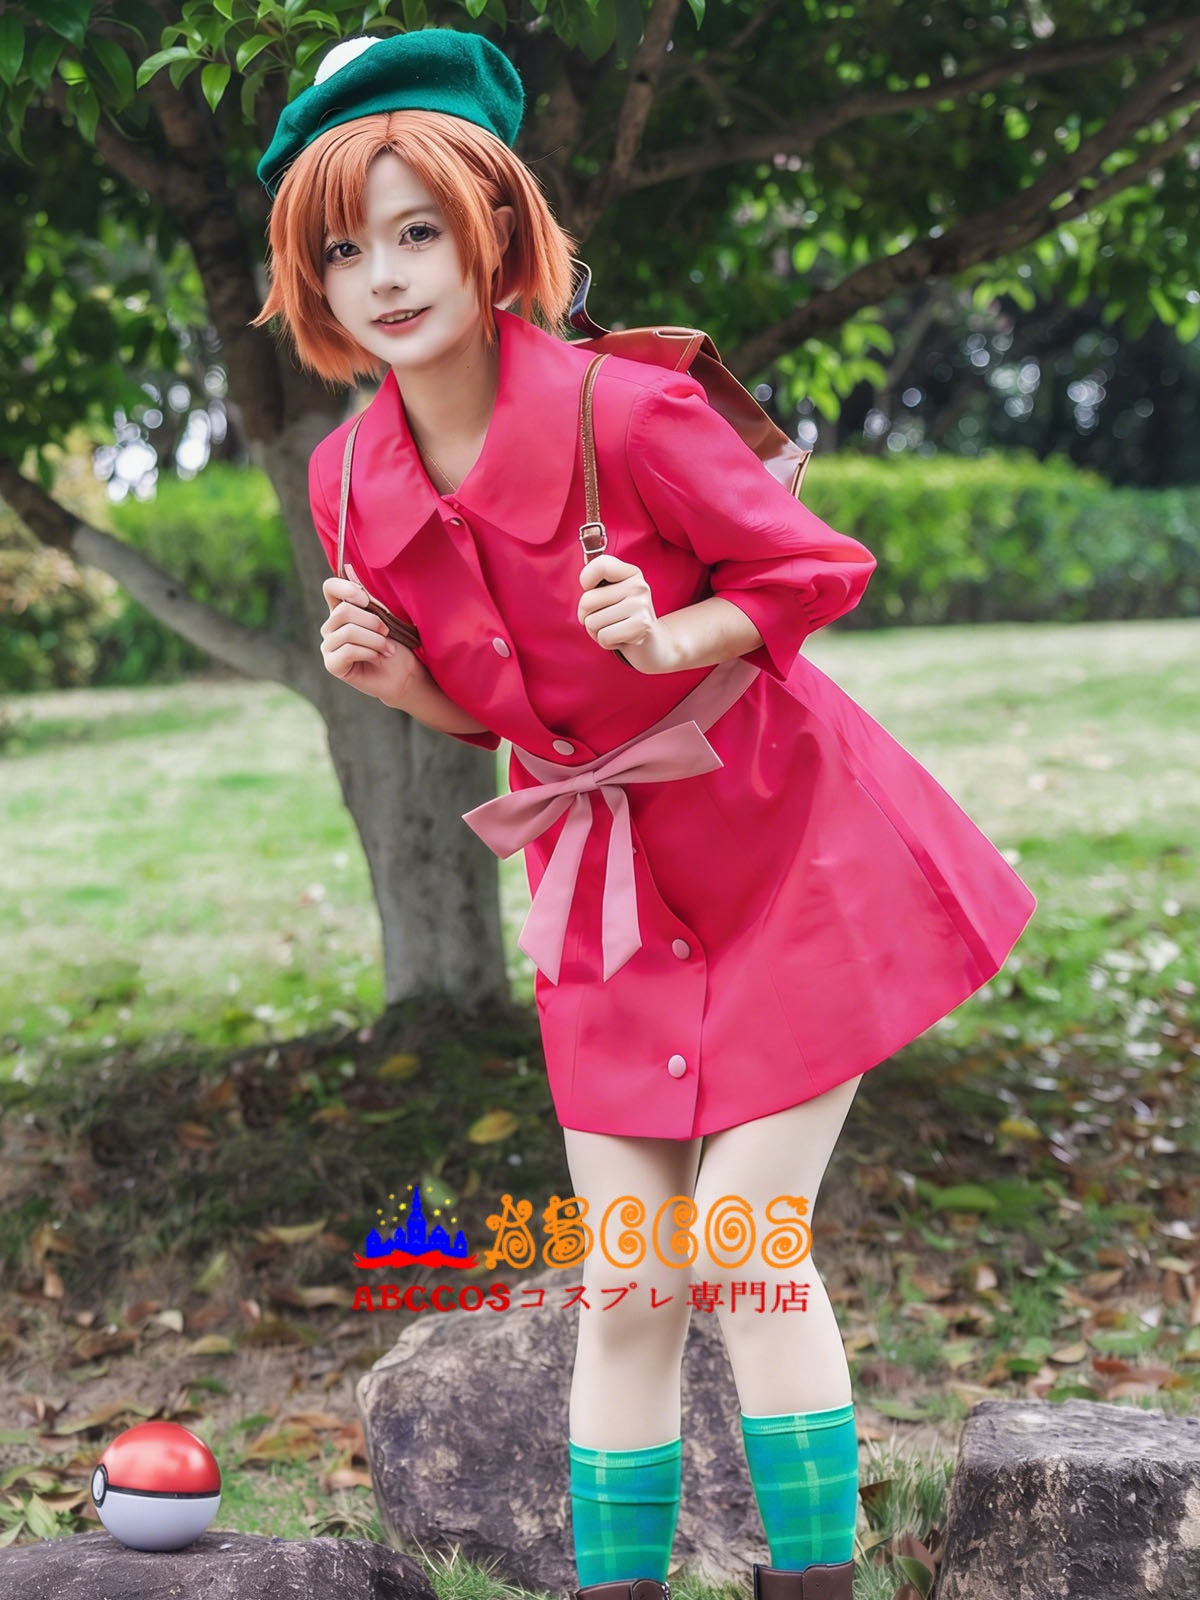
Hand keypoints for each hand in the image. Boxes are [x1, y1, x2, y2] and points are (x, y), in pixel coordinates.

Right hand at [320, 563, 424, 705]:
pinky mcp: (332, 664)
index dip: (346, 588)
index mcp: (342, 610)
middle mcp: (331, 626)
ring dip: (375, 640)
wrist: (403, 673)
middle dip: (372, 622)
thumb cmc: (395, 643)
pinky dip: (369, 653)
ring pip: (348, 632)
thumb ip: (368, 599)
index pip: (330, 588)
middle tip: (387, 633)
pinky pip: (348, 651)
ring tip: (387, 649)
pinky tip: (378, 658)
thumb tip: (350, 572)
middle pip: (344, 611)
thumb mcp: (384, 617)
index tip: (365, 599)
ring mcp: (329, 646)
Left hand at [578, 556, 678, 673]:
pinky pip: (604, 637)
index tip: (592, 591)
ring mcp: (641, 605)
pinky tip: (620, 639)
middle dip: (587, 616)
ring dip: (597, 632)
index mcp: (631, 573)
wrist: (652, 644)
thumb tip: (586, 586)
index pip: (601, 565)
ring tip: (613, 630)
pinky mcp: (641, 626)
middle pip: (588, 600)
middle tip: (604, 620)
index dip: (586, 579)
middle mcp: (638, 586)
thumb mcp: (612, 596)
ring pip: (592, 622)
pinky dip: (606, 643)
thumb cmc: (622, 619)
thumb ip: (597, 585)